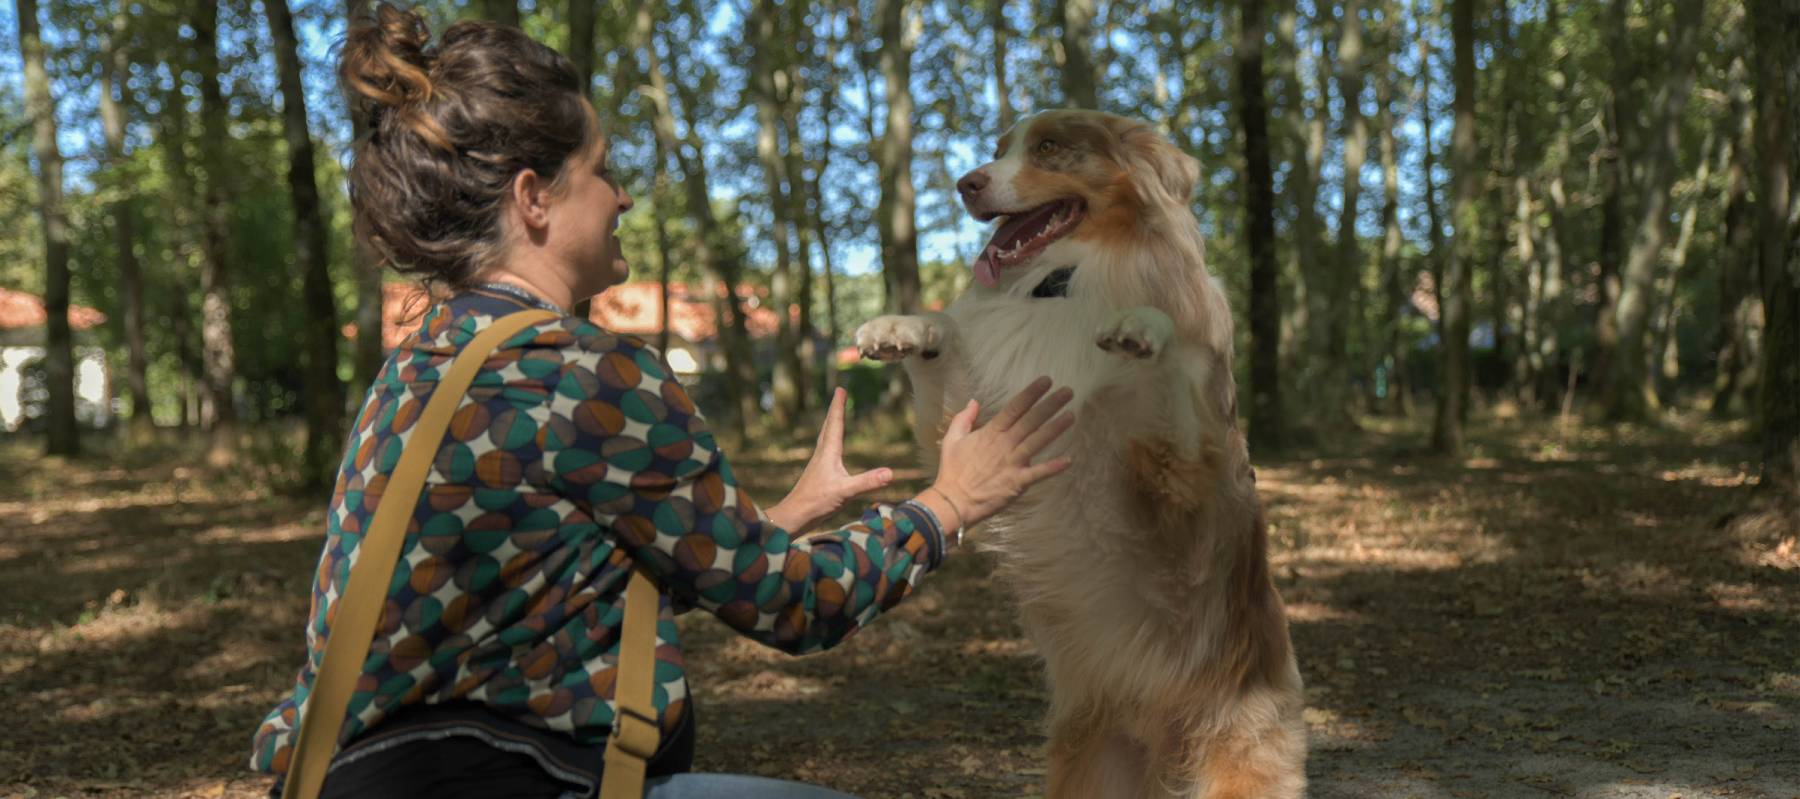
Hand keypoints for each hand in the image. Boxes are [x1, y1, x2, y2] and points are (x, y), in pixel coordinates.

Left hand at [766, 387, 893, 532]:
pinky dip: (829, 441)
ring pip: (824, 438)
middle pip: (828, 427)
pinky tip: (830, 450)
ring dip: (830, 425)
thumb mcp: (845, 492)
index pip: (835, 424)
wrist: (793, 517)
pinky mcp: (816, 475)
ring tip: (834, 417)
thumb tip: (891, 473)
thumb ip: (867, 482)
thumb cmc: (816, 503)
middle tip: (838, 396)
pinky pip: (825, 451)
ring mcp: (817, 465)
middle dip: (834, 411)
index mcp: (828, 453)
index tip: (840, 389)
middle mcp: (821, 455)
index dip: (838, 406)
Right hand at [924, 377, 1074, 529]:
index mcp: (990, 433)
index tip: (1046, 381)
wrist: (953, 502)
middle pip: (1031, 421)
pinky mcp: (1016, 483)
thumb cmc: (952, 471)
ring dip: (1055, 429)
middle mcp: (1004, 445)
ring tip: (1071, 415)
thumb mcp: (952, 439)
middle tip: (1068, 392)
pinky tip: (1068, 460)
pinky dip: (1052, 467)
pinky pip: (1037, 474)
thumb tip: (974, 401)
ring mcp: (1011, 463)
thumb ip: (964, 418)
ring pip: (1037, 442)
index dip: (1031, 393)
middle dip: (1050, 405)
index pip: (1014, 408)